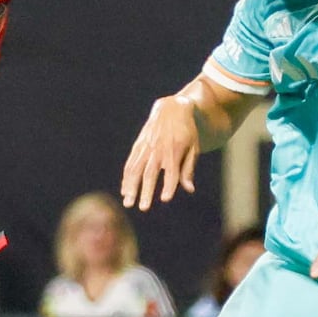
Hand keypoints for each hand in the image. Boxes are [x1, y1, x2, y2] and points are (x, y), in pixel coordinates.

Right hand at [121, 96, 200, 210]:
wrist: (172, 108)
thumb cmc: (187, 132)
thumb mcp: (193, 148)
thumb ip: (188, 169)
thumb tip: (189, 189)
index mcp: (174, 151)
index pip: (172, 172)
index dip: (169, 185)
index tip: (165, 199)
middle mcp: (158, 150)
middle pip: (150, 173)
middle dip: (146, 191)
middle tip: (143, 208)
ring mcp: (146, 147)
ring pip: (136, 169)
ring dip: (131, 187)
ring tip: (128, 203)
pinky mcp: (138, 145)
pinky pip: (130, 163)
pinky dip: (126, 177)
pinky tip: (124, 190)